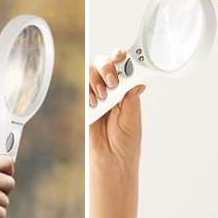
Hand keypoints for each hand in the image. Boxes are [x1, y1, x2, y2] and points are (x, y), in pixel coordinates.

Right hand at [88, 49, 144, 217]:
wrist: (111, 162)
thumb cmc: (126, 144)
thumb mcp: (133, 117)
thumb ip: (130, 96)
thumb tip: (136, 77)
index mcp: (126, 91)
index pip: (122, 66)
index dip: (120, 57)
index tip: (121, 55)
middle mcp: (111, 91)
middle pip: (103, 63)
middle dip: (107, 67)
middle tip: (113, 81)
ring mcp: (96, 97)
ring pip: (90, 72)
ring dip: (97, 79)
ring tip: (103, 96)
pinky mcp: (84, 106)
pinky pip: (82, 88)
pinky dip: (88, 91)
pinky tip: (94, 103)